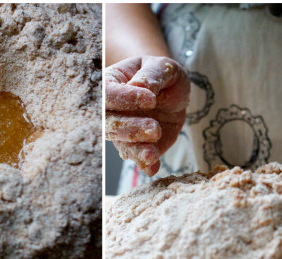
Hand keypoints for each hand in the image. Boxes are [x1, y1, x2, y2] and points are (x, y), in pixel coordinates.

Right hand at [105, 56, 189, 175]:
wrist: (173, 93)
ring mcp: (123, 131)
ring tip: (152, 154)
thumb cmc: (162, 75)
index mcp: (111, 84)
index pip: (108, 94)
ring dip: (136, 150)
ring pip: (122, 144)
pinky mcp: (138, 146)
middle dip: (130, 128)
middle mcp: (111, 111)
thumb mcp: (163, 67)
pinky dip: (145, 164)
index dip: (125, 98)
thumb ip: (152, 75)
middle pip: (110, 123)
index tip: (150, 99)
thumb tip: (138, 87)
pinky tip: (152, 168)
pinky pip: (138, 157)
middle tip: (154, 128)